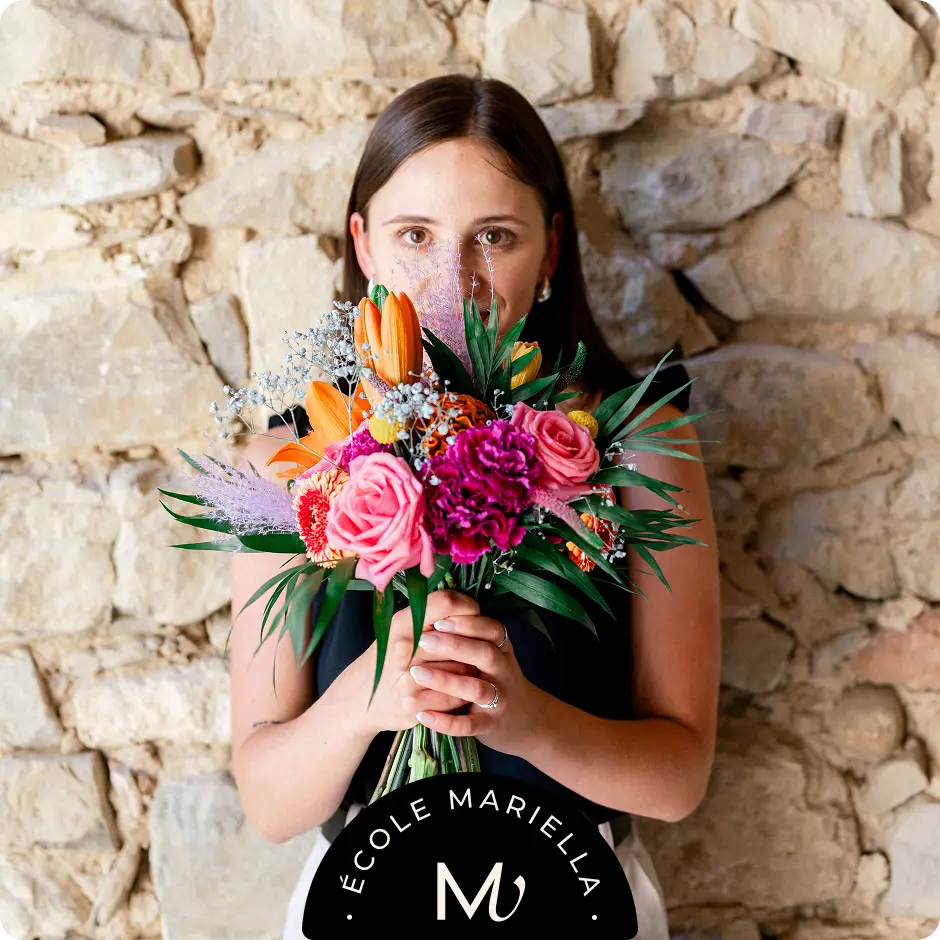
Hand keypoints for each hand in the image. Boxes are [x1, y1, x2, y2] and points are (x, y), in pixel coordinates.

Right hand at [351, 591, 481, 736]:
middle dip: (474, 642)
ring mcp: (409, 678)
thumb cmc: (388, 658)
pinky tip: (459, 688)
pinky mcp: (415, 705)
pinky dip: (464, 692)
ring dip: (472, 669)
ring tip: (468, 668)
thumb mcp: (401, 628)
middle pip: (461, 638)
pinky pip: (457, 696)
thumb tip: (470, 608)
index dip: (468, 607)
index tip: (474, 615)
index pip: (447, 603)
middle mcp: (404, 648)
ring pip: (463, 668)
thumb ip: (431, 615)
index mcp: (402, 623)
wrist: (358, 697)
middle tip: (476, 645)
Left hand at [408, 613, 544, 756]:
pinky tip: (423, 715)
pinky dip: (446, 722)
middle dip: (454, 645)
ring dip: (446, 680)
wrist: (526, 722)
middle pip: (484, 653)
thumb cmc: (498, 680)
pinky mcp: (490, 726)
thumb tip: (436, 609)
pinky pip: (469, 726)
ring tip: (416, 673)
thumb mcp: (494, 653)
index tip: (439, 619)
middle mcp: (503, 672)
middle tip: (424, 640)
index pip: (491, 629)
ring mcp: (499, 700)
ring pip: (476, 688)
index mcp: (502, 650)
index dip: (467, 623)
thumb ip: (472, 635)